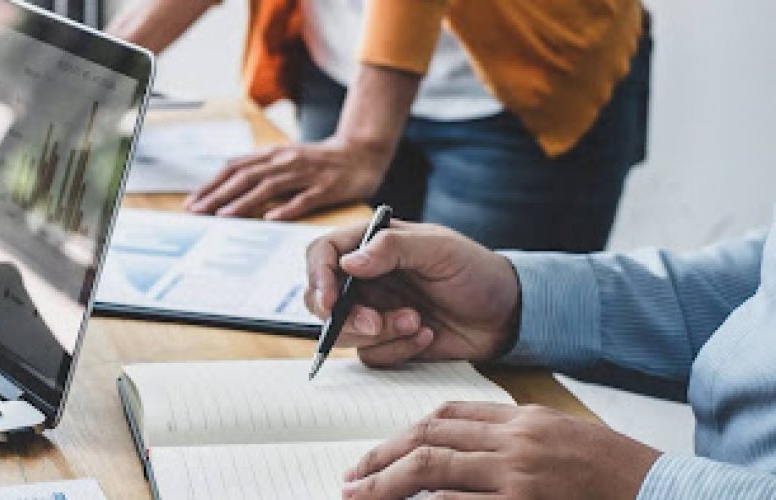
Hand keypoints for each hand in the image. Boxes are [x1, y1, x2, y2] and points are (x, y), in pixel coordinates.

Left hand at [183, 138, 388, 220]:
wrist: (361, 153)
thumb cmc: (318, 162)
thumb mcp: (285, 159)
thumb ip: (259, 171)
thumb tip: (226, 187)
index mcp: (273, 155)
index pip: (235, 169)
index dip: (212, 184)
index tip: (192, 201)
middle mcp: (285, 161)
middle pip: (246, 177)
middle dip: (219, 195)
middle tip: (198, 211)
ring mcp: (306, 174)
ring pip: (270, 187)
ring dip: (245, 202)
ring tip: (224, 216)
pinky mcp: (327, 188)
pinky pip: (305, 199)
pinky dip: (287, 208)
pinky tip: (272, 219)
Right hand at [304, 220, 520, 366]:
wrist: (507, 314)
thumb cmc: (476, 271)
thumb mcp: (440, 249)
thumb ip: (392, 248)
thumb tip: (347, 263)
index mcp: (372, 246)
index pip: (323, 254)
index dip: (318, 277)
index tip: (331, 302)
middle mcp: (366, 278)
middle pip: (321, 299)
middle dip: (344, 318)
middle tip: (374, 323)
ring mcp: (374, 311)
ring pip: (343, 332)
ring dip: (379, 333)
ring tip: (416, 323)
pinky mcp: (387, 341)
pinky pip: (371, 355)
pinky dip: (398, 349)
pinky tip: (426, 336)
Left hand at [342, 402, 660, 498]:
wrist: (661, 494)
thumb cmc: (615, 473)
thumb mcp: (562, 437)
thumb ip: (510, 437)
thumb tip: (453, 448)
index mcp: (524, 418)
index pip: (447, 413)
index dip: (403, 432)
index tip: (377, 451)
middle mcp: (516, 441)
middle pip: (429, 437)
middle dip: (382, 456)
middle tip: (351, 477)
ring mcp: (519, 476)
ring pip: (434, 469)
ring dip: (387, 484)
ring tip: (358, 497)